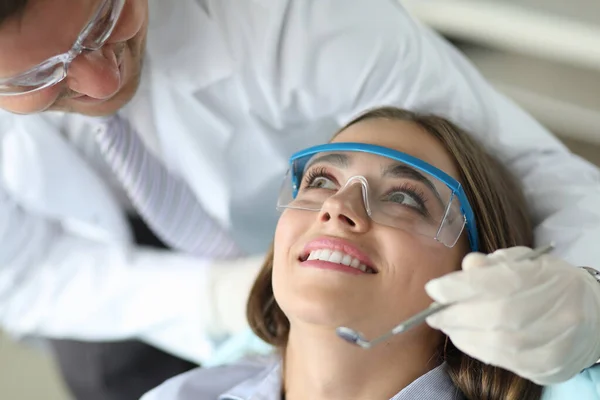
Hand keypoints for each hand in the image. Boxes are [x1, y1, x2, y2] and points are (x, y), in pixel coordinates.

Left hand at [425, 246, 599, 384]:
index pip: (499, 283)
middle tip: (433, 313)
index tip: (434, 288)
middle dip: (456, 315)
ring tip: (447, 325)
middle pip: (496, 317)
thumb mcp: (524, 262)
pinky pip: (506, 362)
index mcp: (549, 278)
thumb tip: (466, 267)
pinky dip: (479, 350)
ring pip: (499, 345)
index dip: (461, 287)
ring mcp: (557, 344)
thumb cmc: (549, 283)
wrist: (593, 315)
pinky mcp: (550, 367)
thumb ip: (493, 264)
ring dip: (463, 336)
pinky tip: (467, 339)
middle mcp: (558, 313)